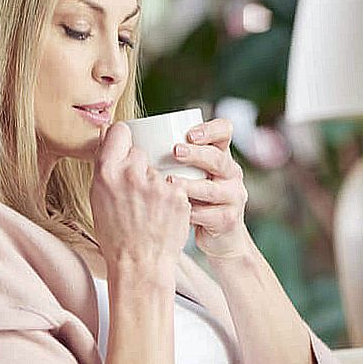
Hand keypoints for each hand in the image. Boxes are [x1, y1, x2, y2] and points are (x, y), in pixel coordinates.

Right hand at [89, 122, 191, 290]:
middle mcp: (132, 174)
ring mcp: (157, 184)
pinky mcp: (178, 194)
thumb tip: (105, 133)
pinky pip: (174, 185)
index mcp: (106, 172)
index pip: (119, 131)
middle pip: (140, 151)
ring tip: (149, 209)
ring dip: (156, 183)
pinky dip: (171, 197)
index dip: (122, 137)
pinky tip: (163, 214)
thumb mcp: (97, 200)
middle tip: (136, 192)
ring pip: (158, 170)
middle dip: (139, 166)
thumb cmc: (115, 236)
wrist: (139, 265)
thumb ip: (104, 166)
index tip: (125, 145)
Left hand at [168, 117, 252, 259]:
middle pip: (219, 159)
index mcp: (221, 155)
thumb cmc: (194, 196)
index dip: (210, 130)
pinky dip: (189, 213)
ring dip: (190, 185)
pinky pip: (208, 215)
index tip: (189, 134)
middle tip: (175, 151)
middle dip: (197, 154)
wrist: (217, 234)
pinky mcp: (228, 219)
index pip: (224, 132)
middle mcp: (231, 173)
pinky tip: (173, 210)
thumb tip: (129, 137)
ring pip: (212, 189)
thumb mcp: (189, 173)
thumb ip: (173, 157)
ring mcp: (233, 196)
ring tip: (169, 182)